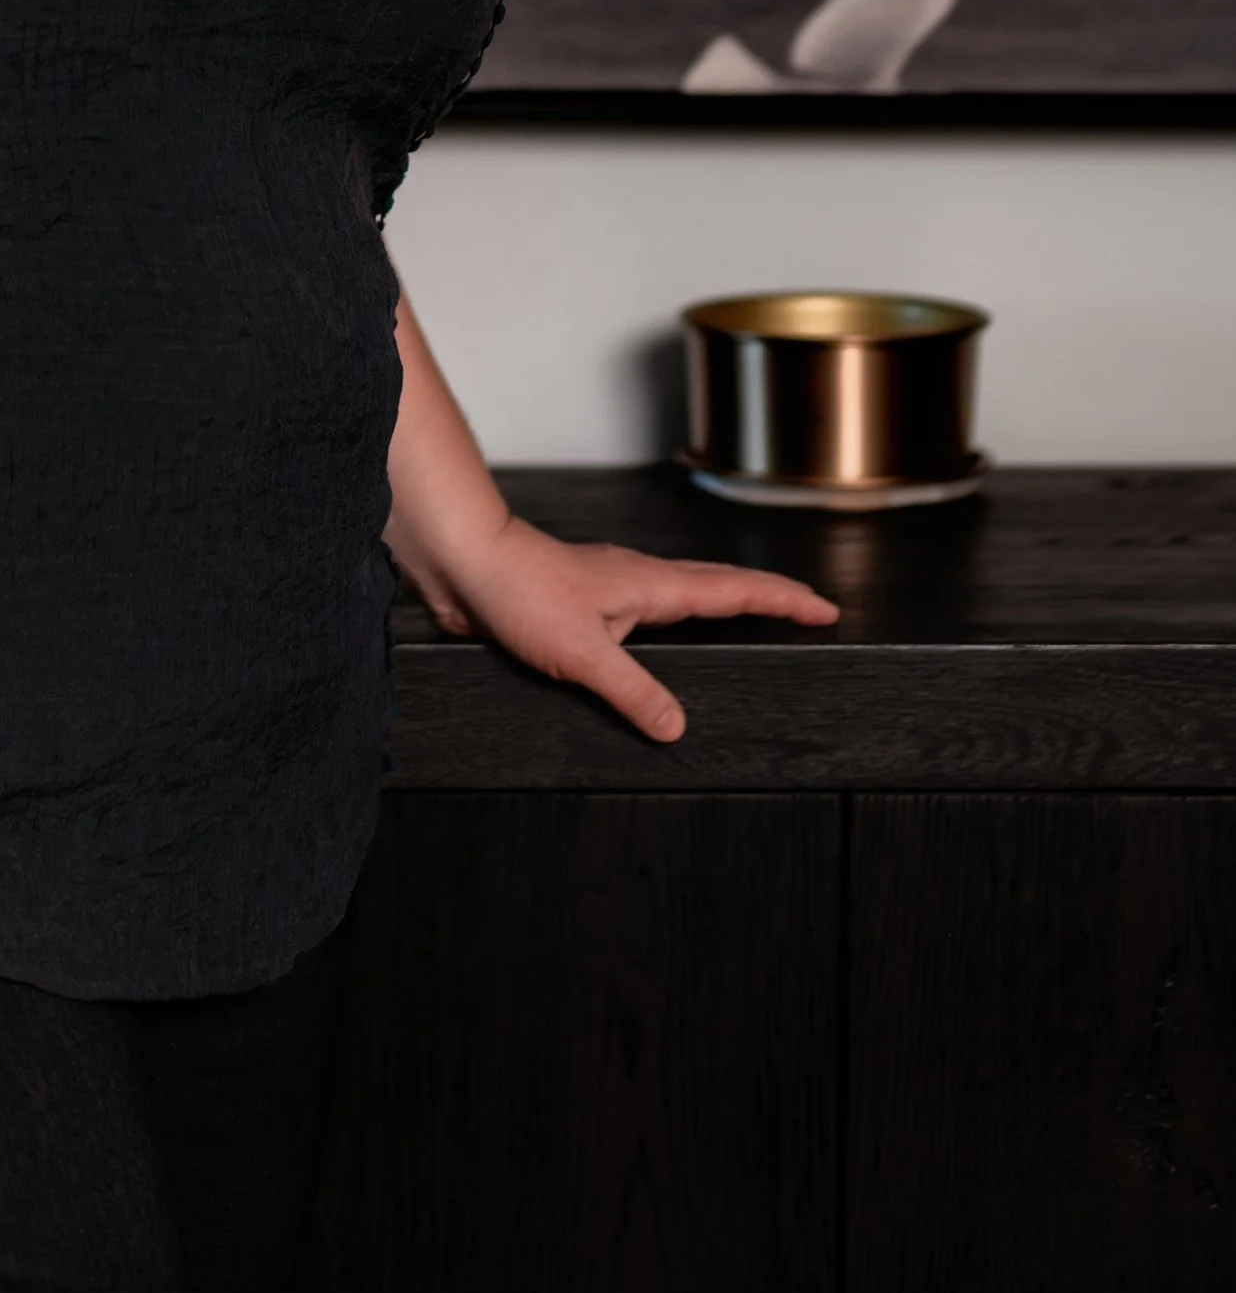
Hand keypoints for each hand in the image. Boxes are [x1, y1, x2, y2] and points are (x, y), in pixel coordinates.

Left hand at [413, 512, 837, 743]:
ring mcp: (611, 592)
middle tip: (807, 613)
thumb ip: (634, 691)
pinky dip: (675, 627)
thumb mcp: (583, 653)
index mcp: (651, 585)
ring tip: (751, 627)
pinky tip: (661, 654)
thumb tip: (678, 729)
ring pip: (684, 598)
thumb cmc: (519, 592)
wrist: (466, 562)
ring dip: (723, 607)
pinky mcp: (584, 607)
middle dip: (767, 600)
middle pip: (719, 587)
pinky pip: (646, 618)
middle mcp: (638, 583)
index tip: (826, 608)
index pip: (735, 590)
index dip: (783, 600)